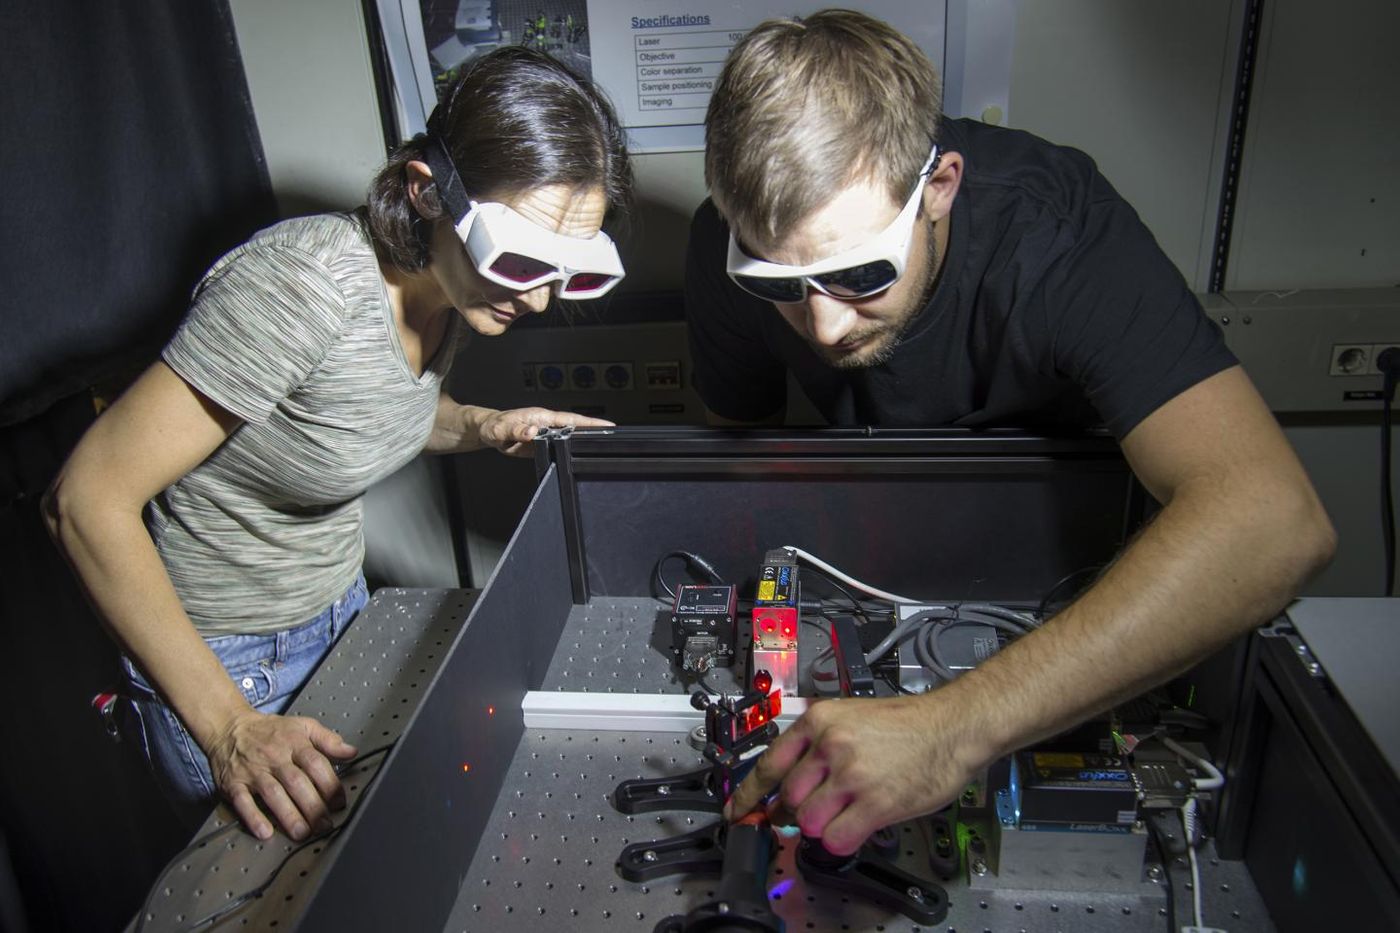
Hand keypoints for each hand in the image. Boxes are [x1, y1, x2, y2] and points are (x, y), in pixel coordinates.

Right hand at [206, 709, 356, 840]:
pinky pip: (243, 801)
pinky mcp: (234, 783)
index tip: (339, 802)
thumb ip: (328, 740)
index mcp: (295, 743)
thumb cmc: (270, 730)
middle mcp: (275, 757)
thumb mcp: (302, 726)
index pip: (316, 764)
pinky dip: (253, 817)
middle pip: (296, 783)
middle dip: (313, 806)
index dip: (330, 784)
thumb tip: (351, 752)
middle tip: (324, 825)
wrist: (229, 726)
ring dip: (288, 815)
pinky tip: (265, 832)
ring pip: (273, 794)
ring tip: (302, 833)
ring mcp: (253, 771)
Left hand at [478, 407, 613, 456]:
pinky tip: (581, 458)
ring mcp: (547, 434)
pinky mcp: (544, 444)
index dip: (590, 423)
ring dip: (585, 443)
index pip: (571, 419)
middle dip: (596, 431)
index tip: (609, 425)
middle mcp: (547, 424)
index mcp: (542, 417)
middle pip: (576, 428)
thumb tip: (532, 432)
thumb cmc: (494, 426)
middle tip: (616, 438)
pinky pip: (561, 448)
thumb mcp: (501, 429)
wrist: (488, 431)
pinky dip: (572, 452)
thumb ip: (516, 430)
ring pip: (570, 438)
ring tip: (604, 449)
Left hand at [722, 693, 978, 855]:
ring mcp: (851, 775)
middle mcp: (830, 746)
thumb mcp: (851, 716)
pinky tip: (857, 826)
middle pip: (788, 797)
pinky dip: (841, 839)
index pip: (769, 763)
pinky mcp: (875, 803)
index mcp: (819, 721)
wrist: (952, 726)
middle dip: (798, 811)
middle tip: (817, 809)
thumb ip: (818, 744)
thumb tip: (789, 781)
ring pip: (808, 821)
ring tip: (844, 813)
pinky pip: (836, 838)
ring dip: (822, 825)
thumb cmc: (909, 723)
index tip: (737, 809)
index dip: (748, 792)